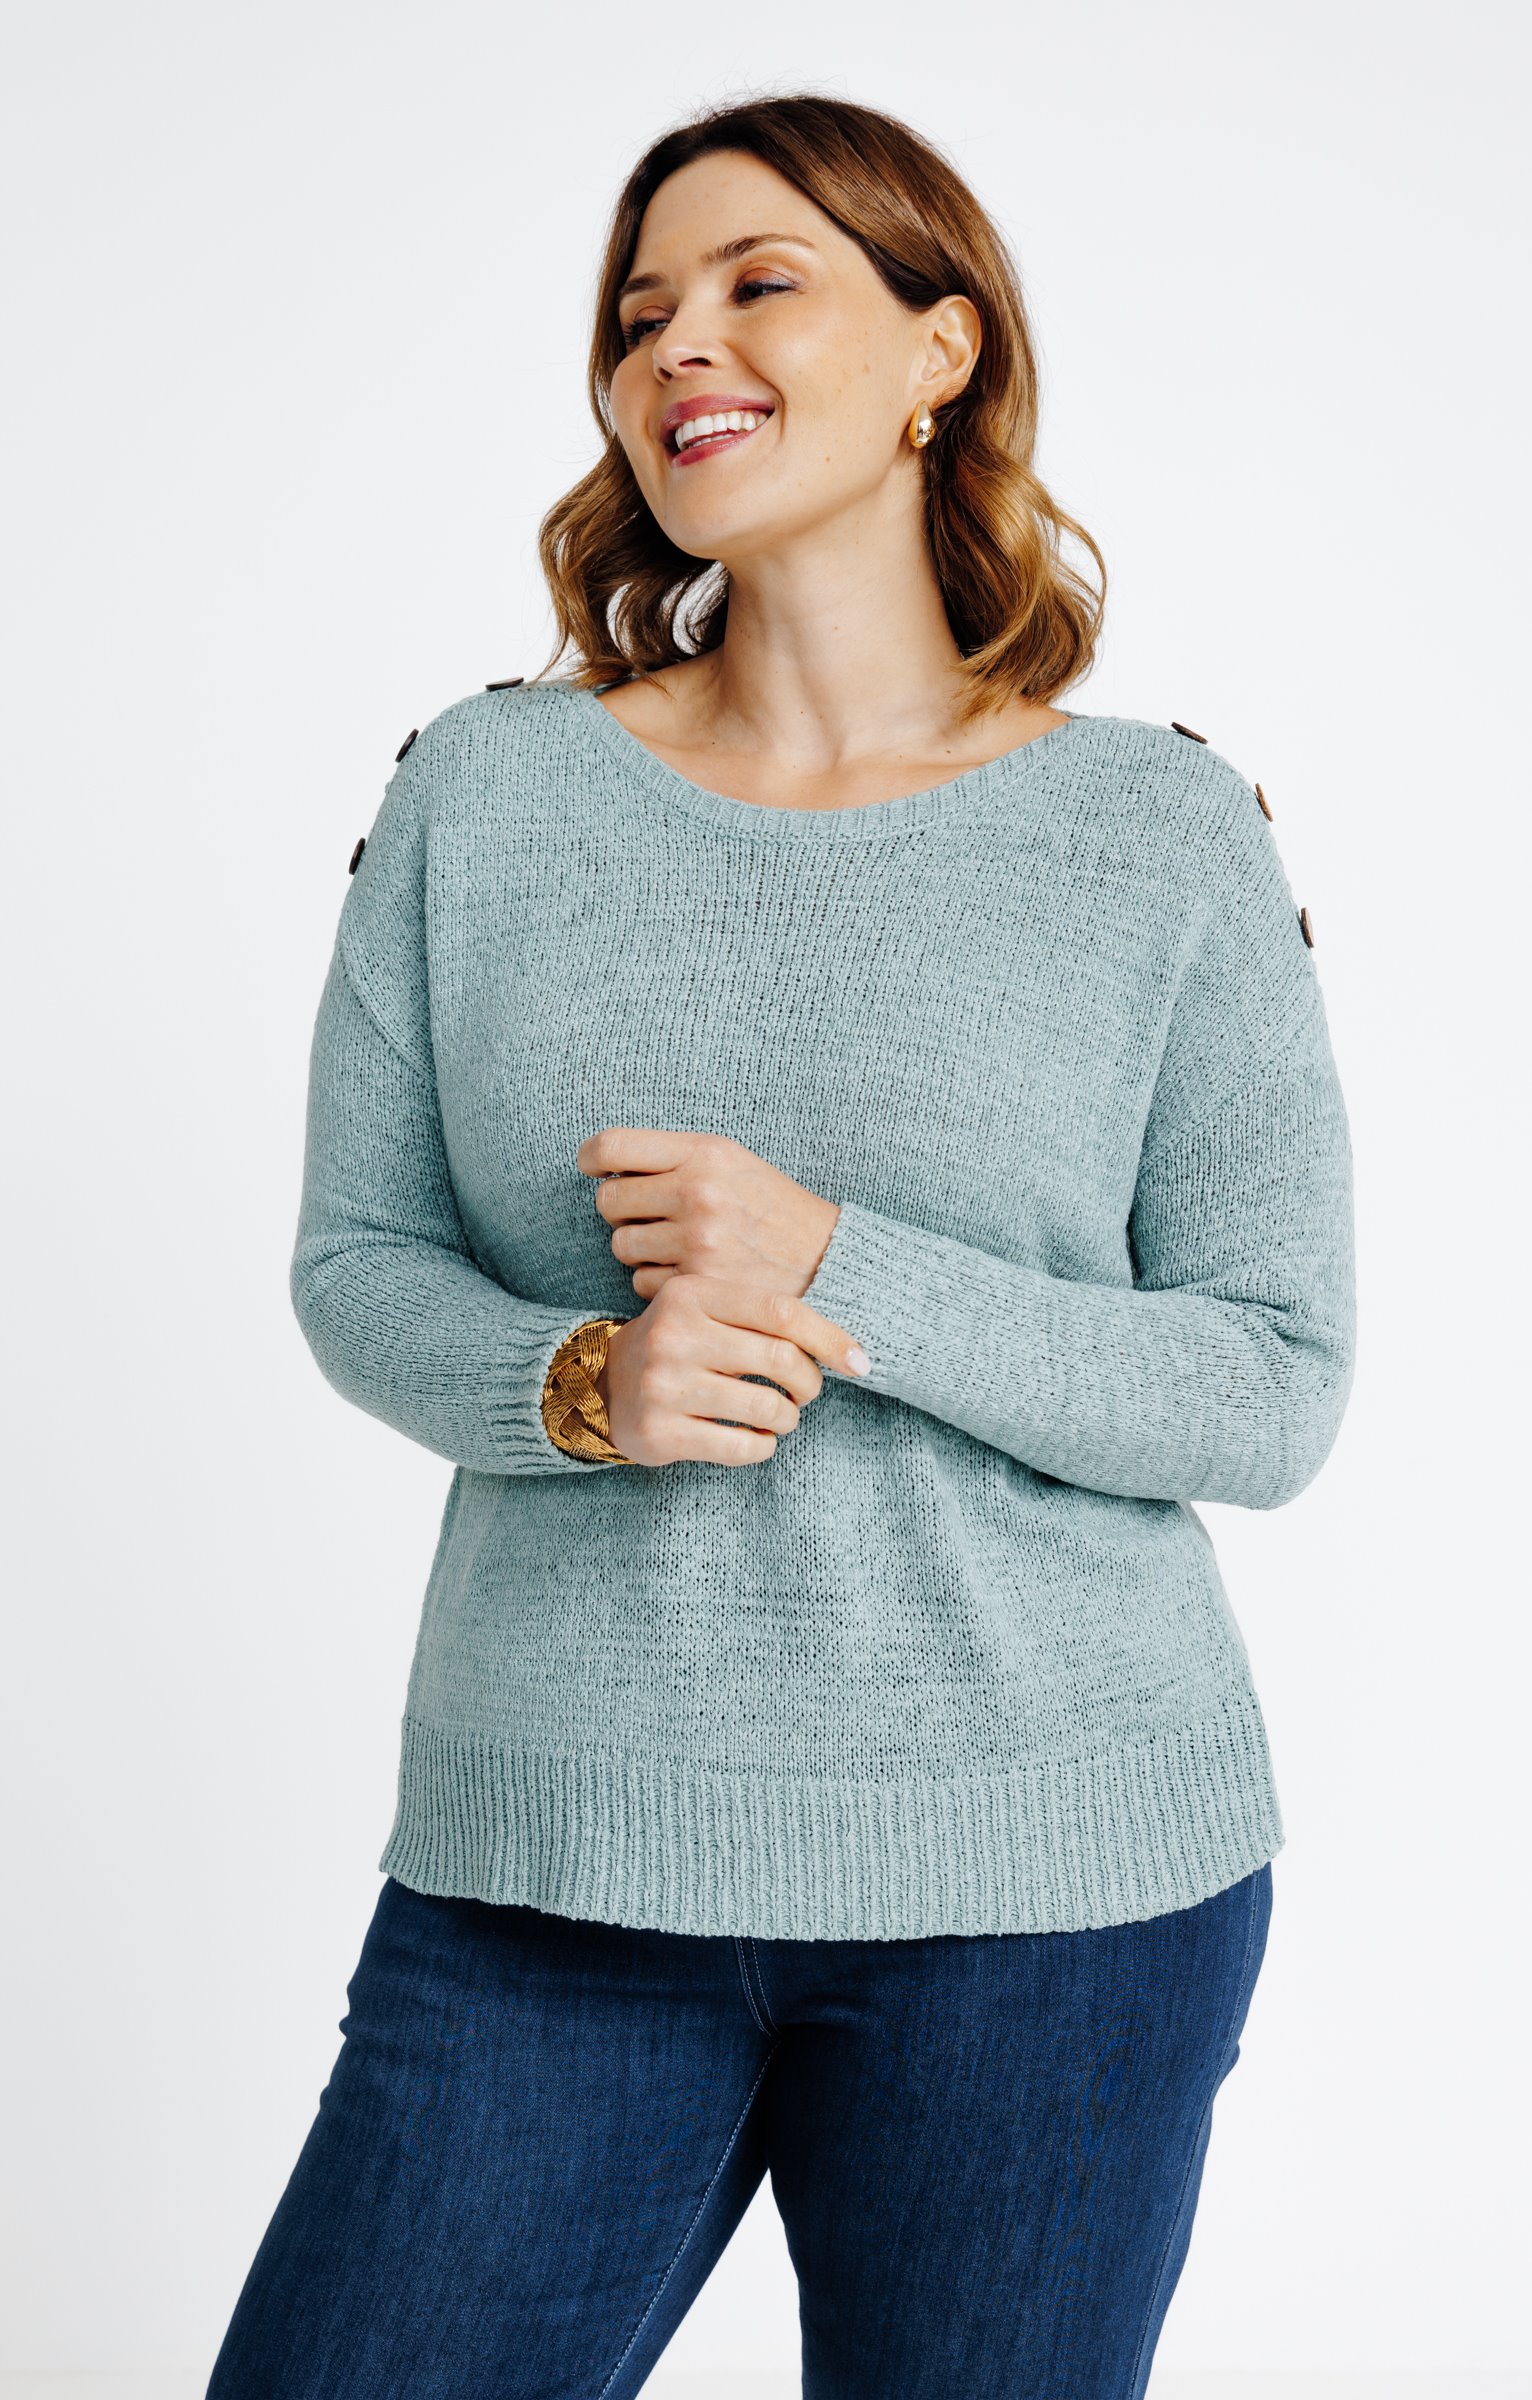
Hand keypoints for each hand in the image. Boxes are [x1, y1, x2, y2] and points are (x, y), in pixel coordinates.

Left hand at [576, 1127, 840, 1302]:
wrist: (828, 1261)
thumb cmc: (769, 1208)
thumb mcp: (731, 1162)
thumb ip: (673, 1158)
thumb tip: (602, 1165)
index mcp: (705, 1152)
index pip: (612, 1146)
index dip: (592, 1158)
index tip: (594, 1168)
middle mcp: (698, 1192)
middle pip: (608, 1202)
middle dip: (621, 1212)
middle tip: (649, 1216)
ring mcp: (697, 1241)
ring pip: (622, 1247)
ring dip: (640, 1250)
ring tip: (677, 1247)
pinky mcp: (699, 1285)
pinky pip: (644, 1284)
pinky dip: (660, 1284)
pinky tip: (692, 1274)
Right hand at [597, 1273, 867, 1468]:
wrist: (603, 1384)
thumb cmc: (680, 1345)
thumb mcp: (709, 1311)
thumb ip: (764, 1317)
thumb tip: (848, 1350)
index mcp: (692, 1293)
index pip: (781, 1311)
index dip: (829, 1338)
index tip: (860, 1362)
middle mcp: (674, 1334)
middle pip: (779, 1359)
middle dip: (809, 1382)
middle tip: (807, 1392)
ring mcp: (664, 1384)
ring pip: (766, 1407)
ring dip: (788, 1418)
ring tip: (781, 1417)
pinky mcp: (660, 1431)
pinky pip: (741, 1446)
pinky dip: (763, 1447)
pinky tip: (756, 1439)